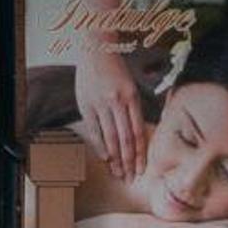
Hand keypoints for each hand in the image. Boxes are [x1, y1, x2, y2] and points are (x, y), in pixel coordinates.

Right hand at [74, 51, 145, 181]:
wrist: (95, 49)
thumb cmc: (115, 69)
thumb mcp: (130, 86)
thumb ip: (134, 109)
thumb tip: (138, 135)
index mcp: (132, 97)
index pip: (138, 132)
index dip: (140, 153)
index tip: (142, 169)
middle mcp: (117, 101)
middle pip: (125, 139)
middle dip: (129, 161)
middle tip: (130, 178)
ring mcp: (100, 103)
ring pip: (110, 137)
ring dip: (115, 158)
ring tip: (118, 173)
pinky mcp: (86, 104)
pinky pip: (94, 130)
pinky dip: (100, 146)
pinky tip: (105, 158)